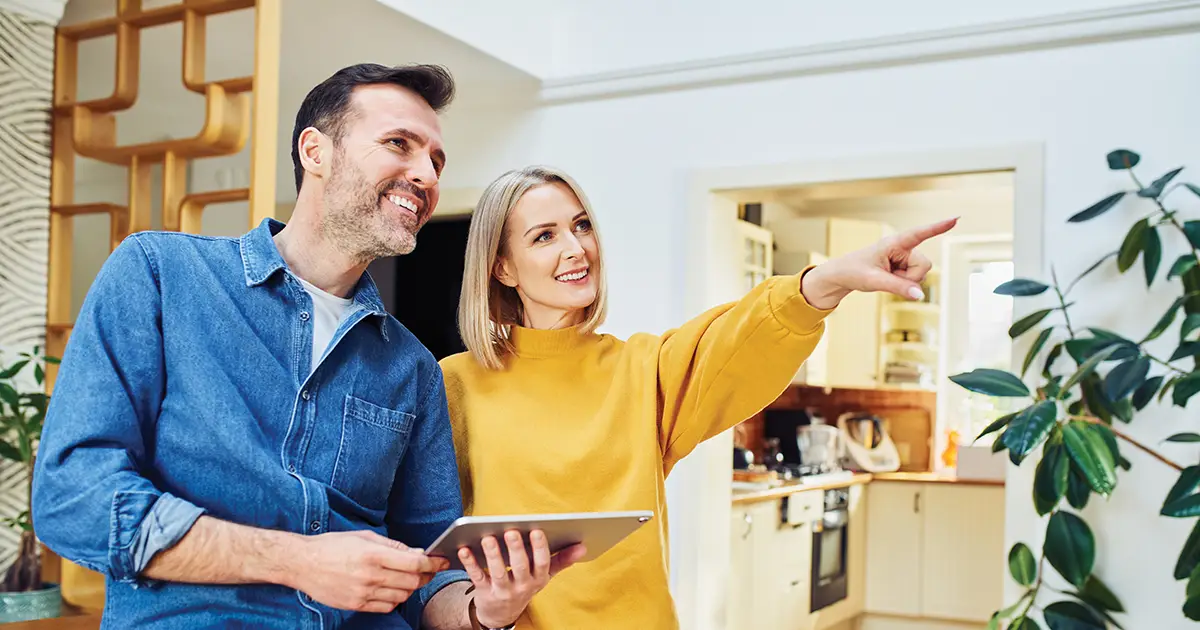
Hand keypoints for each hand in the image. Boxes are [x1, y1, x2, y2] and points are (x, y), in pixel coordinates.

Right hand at [288, 530, 449, 613]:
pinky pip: (387, 606)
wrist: (302, 563)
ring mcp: (363, 593)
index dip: (433, 563)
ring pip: (402, 596)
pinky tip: (391, 588)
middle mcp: (370, 576)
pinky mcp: (356, 605)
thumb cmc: (333, 545)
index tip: (441, 560)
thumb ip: (393, 546)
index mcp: (373, 555)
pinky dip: (395, 599)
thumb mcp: (364, 536)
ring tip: (408, 577)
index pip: (415, 564)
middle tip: (428, 569)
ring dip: (411, 587)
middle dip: (426, 575)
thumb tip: (417, 554)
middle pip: (412, 582)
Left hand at [461, 530, 586, 627]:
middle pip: (520, 567)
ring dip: (493, 555)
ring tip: (488, 537)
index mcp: (538, 579)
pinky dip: (470, 563)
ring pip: (498, 572)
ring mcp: (503, 591)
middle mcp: (522, 586)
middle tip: (511, 531)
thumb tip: (583, 546)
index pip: (542, 563)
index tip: (537, 530)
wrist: (502, 614)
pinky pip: (477, 577)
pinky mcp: (484, 593)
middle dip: (516, 549)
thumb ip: (562, 559)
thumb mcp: (544, 575)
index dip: (540, 548)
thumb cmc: (525, 585)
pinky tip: (465, 549)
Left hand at [800, 217, 957, 309]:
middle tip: (888, 277)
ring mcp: (905, 258)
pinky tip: (890, 280)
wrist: (843, 276)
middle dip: (911, 277)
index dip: (937, 227)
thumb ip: (898, 287)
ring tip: (886, 278)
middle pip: (924, 265)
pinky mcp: (905, 268)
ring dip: (907, 282)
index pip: (918, 234)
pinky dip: (905, 285)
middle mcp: (903, 248)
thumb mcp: (874, 280)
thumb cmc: (854, 271)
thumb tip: (921, 296)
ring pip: (921, 274)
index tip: (955, 218)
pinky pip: (915, 281)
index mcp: (894, 243)